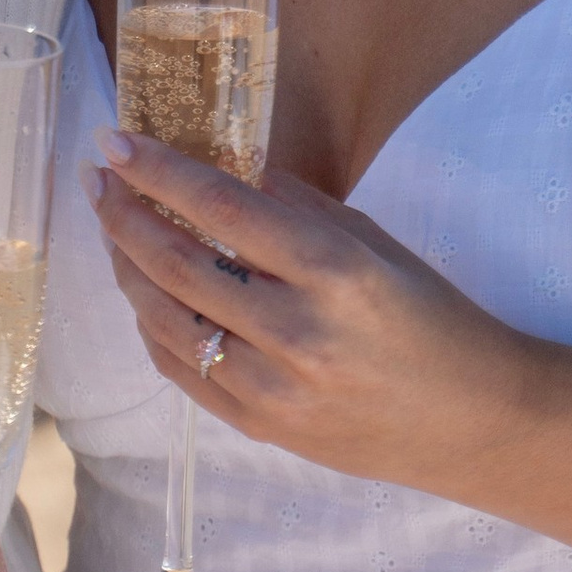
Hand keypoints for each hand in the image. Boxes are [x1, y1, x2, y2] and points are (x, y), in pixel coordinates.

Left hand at [86, 132, 539, 495]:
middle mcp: (296, 330)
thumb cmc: (428, 316)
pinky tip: (147, 294)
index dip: (157, 171)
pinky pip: (181, 373)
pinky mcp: (262, 429)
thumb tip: (223, 162)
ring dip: (127, 270)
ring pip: (166, 322)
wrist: (474, 420)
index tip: (116, 142)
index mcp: (331, 269)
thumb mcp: (370, 240)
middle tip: (97, 180)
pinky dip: (153, 327)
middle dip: (122, 216)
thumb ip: (293, 204)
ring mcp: (274, 389)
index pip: (219, 207)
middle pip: (177, 264)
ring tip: (114, 231)